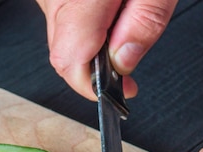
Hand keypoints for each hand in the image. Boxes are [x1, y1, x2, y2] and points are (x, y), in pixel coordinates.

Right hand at [35, 0, 178, 99]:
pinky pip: (60, 18)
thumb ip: (143, 23)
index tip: (122, 92)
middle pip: (63, 55)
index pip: (70, 63)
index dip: (94, 87)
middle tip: (128, 68)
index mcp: (81, 0)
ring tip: (121, 25)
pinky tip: (106, 12)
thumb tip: (123, 64)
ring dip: (88, 45)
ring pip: (59, 37)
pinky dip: (82, 24)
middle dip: (95, 70)